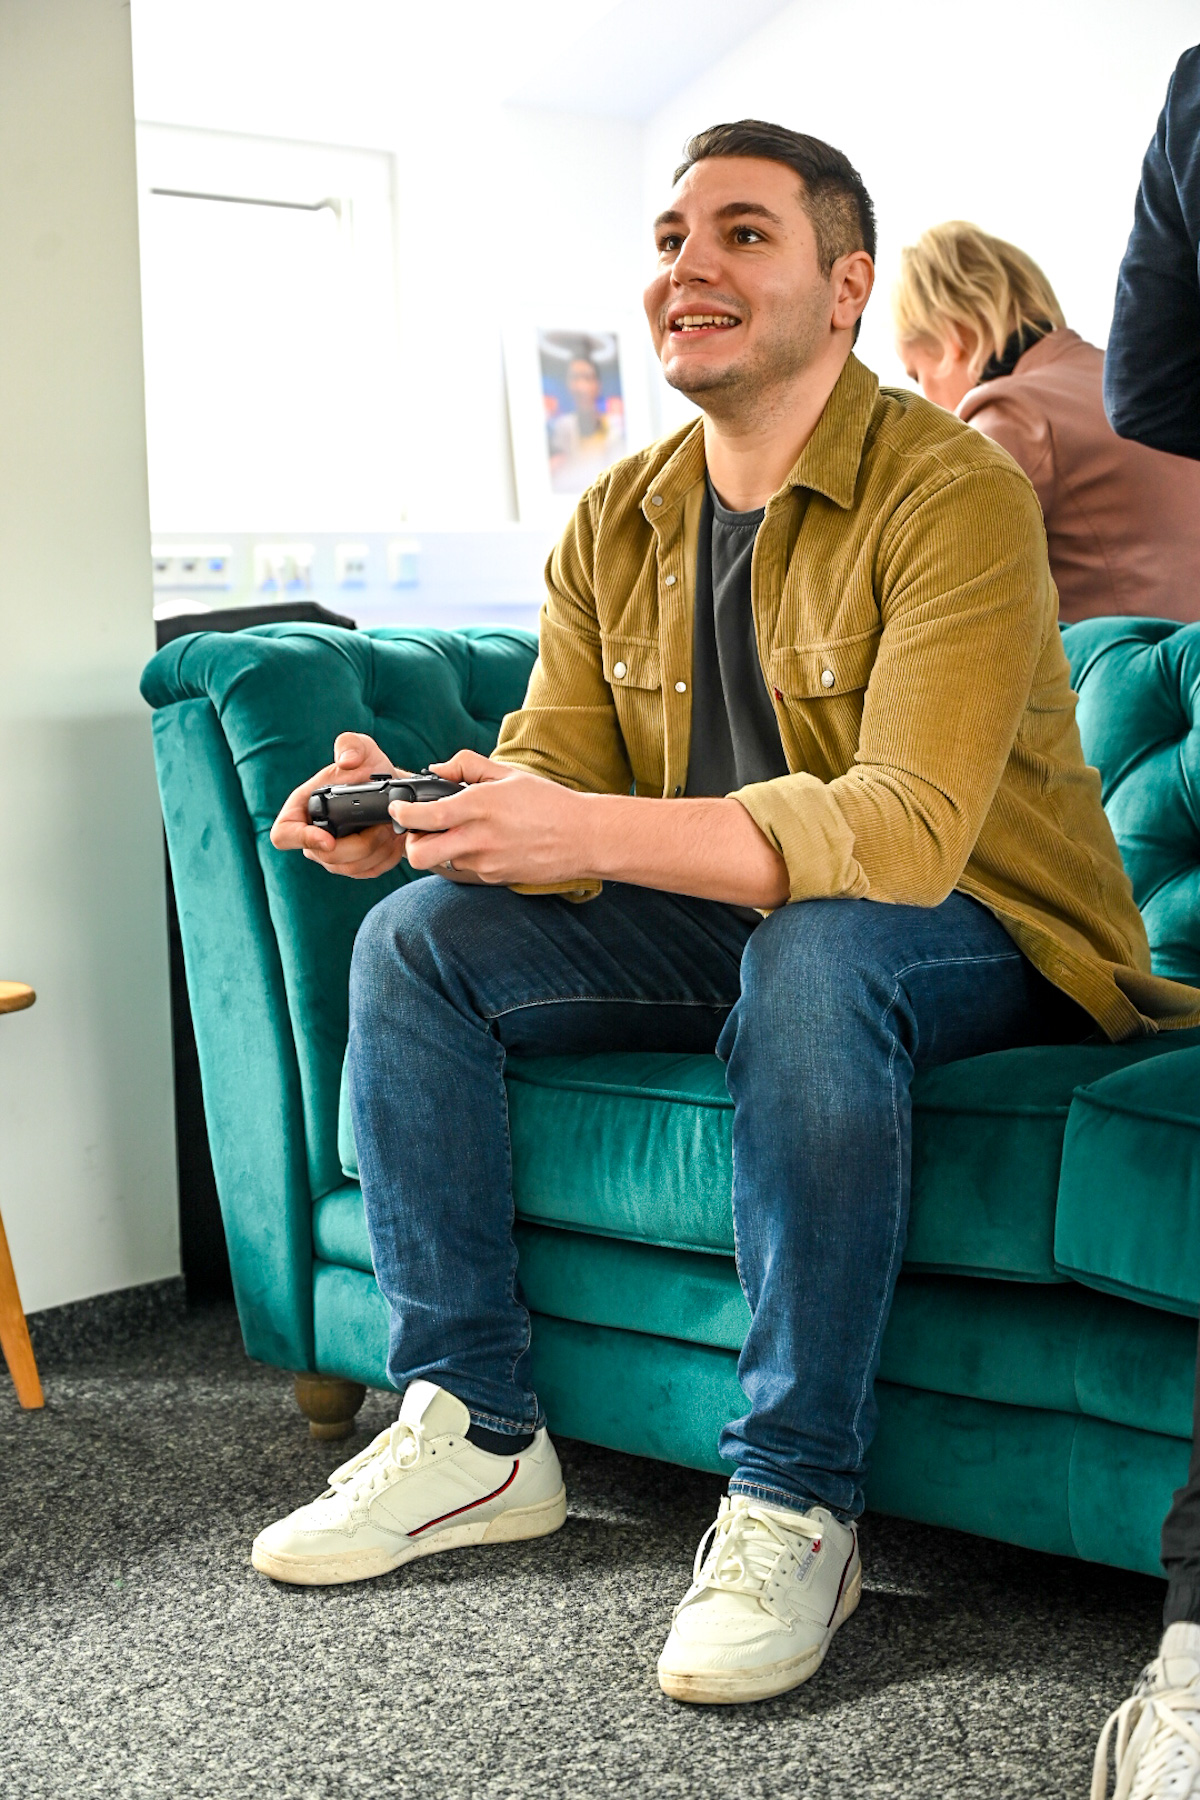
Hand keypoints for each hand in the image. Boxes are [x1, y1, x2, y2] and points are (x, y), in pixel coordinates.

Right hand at [270, 732, 408, 879]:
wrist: (393, 790)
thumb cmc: (369, 769)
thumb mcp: (362, 748)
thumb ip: (351, 745)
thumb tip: (346, 762)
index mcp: (303, 808)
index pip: (284, 835)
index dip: (302, 840)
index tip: (329, 839)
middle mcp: (313, 836)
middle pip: (327, 857)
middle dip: (360, 844)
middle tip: (382, 826)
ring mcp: (333, 855)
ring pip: (351, 868)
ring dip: (376, 850)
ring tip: (390, 828)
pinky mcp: (355, 866)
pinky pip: (369, 871)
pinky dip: (386, 858)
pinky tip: (394, 840)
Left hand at [390, 750, 592, 885]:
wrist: (584, 838)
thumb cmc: (548, 802)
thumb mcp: (508, 774)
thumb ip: (467, 765)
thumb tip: (436, 769)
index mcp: (480, 806)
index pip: (425, 816)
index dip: (403, 813)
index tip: (399, 808)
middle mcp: (478, 838)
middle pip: (420, 855)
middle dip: (410, 844)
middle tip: (419, 830)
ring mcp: (485, 862)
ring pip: (442, 861)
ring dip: (443, 848)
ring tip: (464, 831)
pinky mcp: (494, 877)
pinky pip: (467, 868)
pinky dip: (467, 856)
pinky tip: (489, 843)